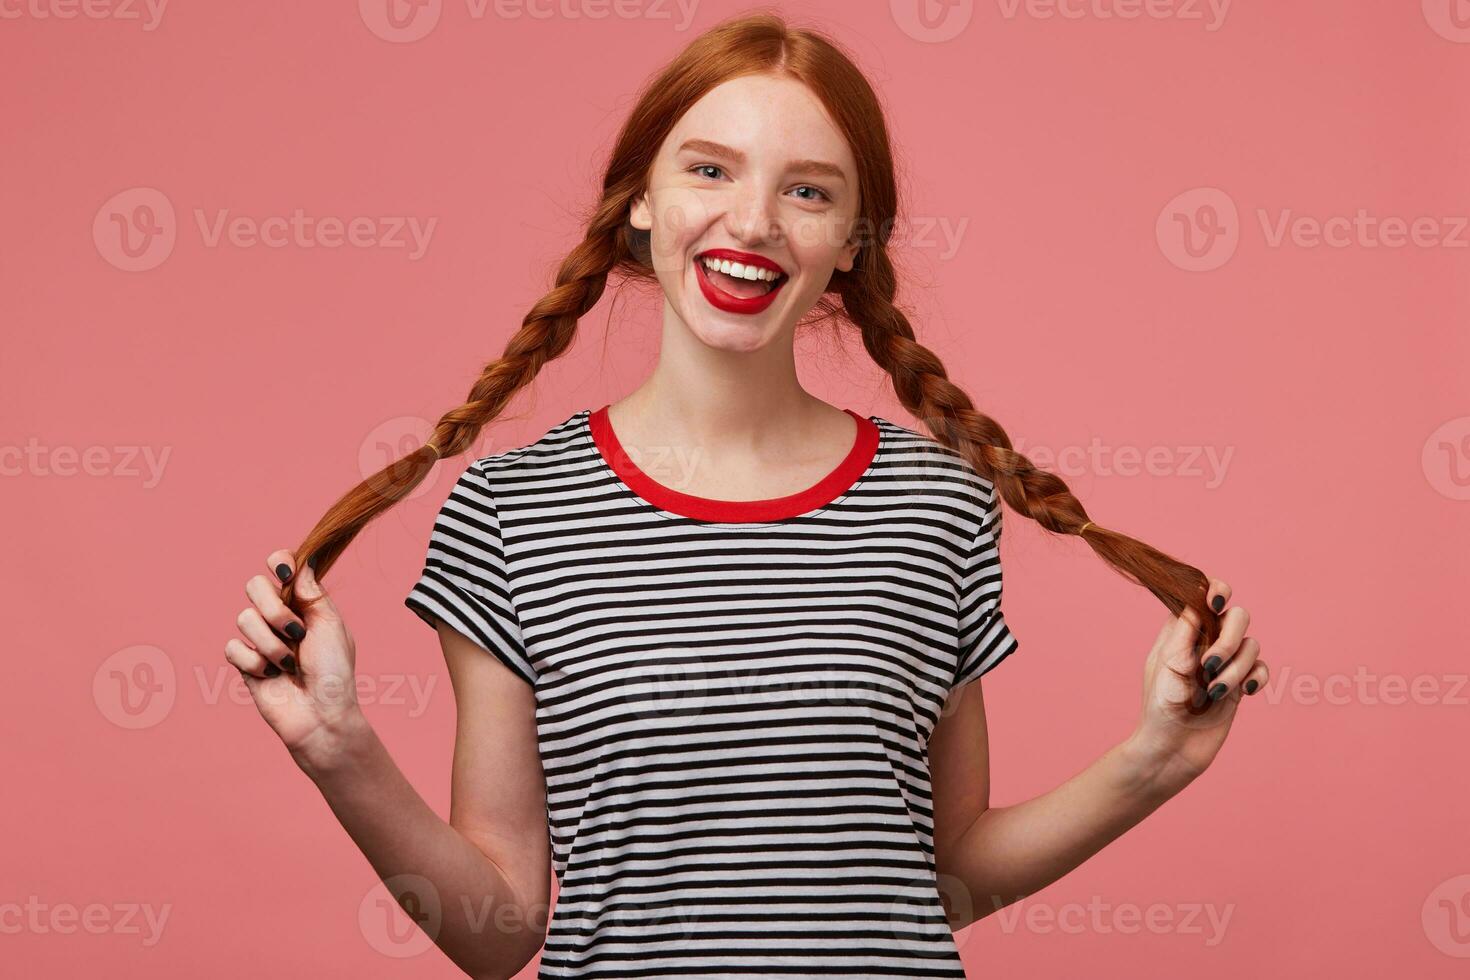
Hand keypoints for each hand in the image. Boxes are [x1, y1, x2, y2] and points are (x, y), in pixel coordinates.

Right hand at [224, 551, 362, 771]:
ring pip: (244, 619)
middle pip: (254, 585)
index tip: (284, 574)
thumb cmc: (333, 671)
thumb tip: (303, 557)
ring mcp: (260, 638)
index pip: (280, 566)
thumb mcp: (329, 623)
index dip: (278, 563)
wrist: (321, 714)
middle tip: (296, 632)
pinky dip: (255, 663)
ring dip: (271, 645)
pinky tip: (272, 676)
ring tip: (290, 664)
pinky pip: (233, 648)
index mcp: (303, 603)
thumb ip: (311, 590)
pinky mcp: (245, 662)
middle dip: (274, 610)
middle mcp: (279, 616)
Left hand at [1127, 578, 1268, 791]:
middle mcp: (1206, 642)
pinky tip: (1244, 692)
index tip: (1216, 604)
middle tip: (1208, 665)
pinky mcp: (1240, 684)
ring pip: (1252, 645)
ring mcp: (1225, 663)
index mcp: (1182, 630)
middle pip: (1238, 617)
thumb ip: (1186, 628)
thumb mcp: (1168, 662)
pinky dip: (1257, 677)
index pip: (1205, 595)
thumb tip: (1199, 595)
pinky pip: (1262, 668)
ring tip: (1213, 692)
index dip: (1217, 591)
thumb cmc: (1161, 705)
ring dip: (1236, 668)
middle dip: (1229, 639)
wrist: (1172, 748)